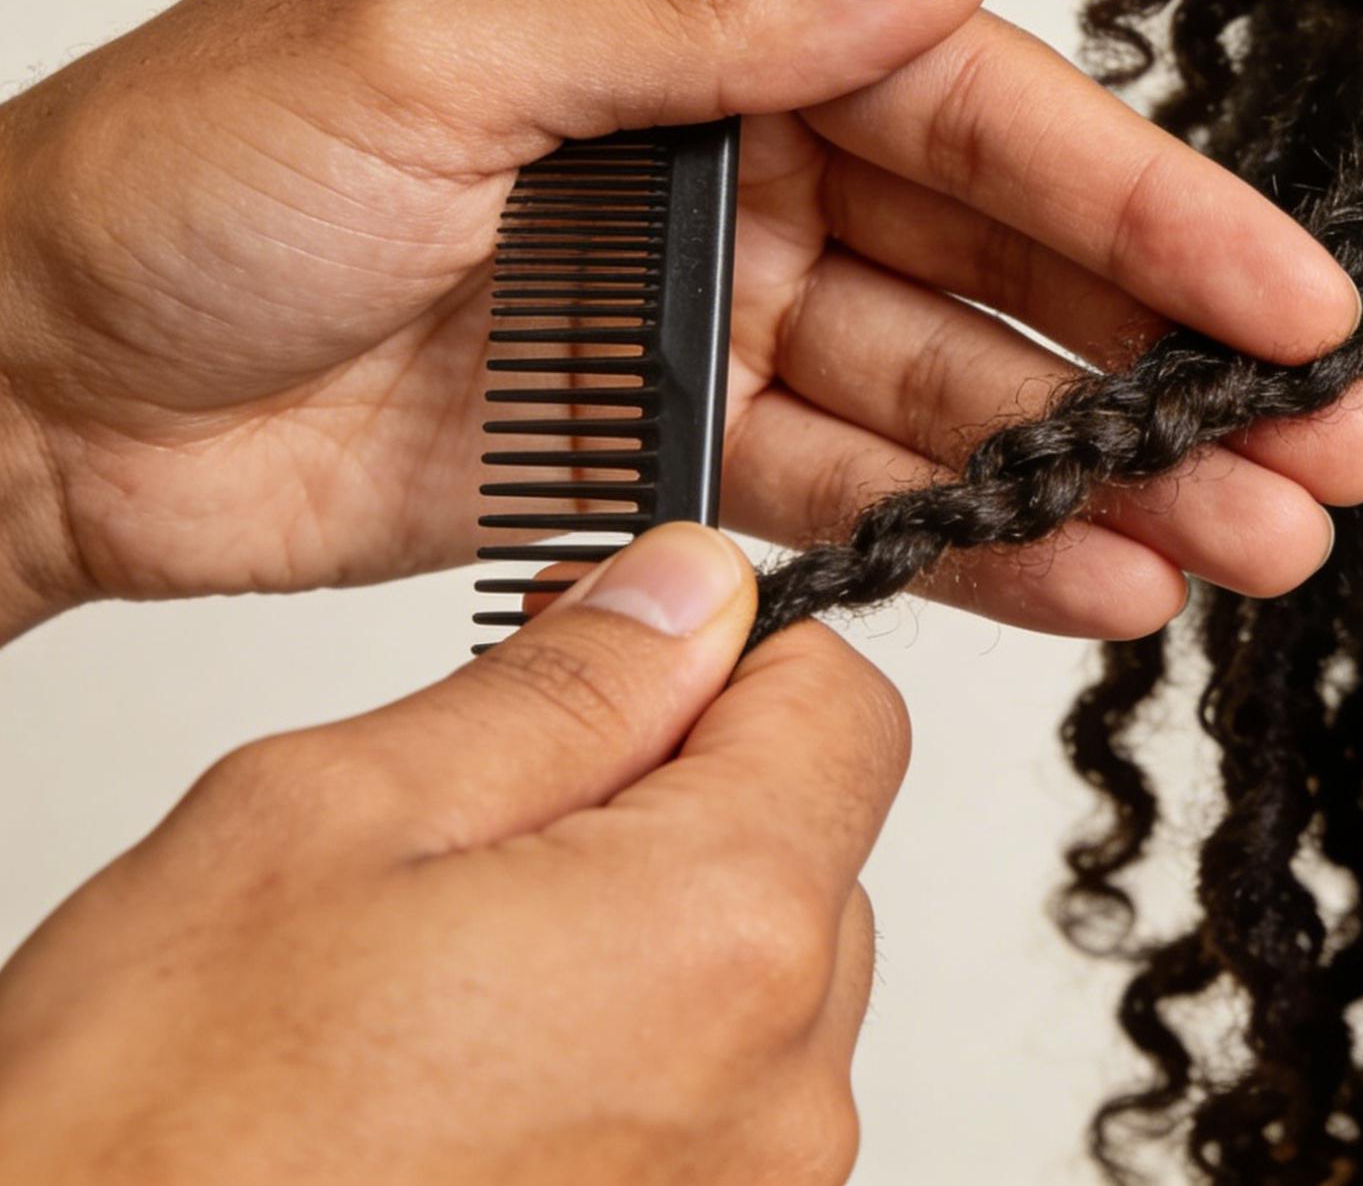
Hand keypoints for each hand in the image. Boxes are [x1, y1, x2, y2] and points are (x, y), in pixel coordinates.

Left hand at [0, 0, 1362, 640]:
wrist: (14, 388)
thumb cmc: (162, 176)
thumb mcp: (424, 42)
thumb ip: (698, 11)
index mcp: (693, 8)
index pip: (968, 100)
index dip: (1146, 205)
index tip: (1287, 298)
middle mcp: (729, 147)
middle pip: (1000, 263)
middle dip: (1167, 360)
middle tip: (1319, 451)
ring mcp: (710, 304)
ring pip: (951, 395)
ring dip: (1097, 473)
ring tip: (1246, 547)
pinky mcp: (669, 444)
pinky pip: (853, 497)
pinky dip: (966, 546)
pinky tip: (1086, 587)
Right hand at [0, 524, 900, 1184]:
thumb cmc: (152, 1135)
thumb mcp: (331, 817)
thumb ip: (562, 691)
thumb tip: (688, 595)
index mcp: (719, 938)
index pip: (846, 712)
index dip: (732, 659)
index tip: (618, 663)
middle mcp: (778, 1089)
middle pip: (810, 849)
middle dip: (676, 802)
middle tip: (487, 829)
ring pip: (759, 980)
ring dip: (645, 939)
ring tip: (451, 979)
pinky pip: (717, 1105)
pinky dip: (631, 1060)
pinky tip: (473, 1078)